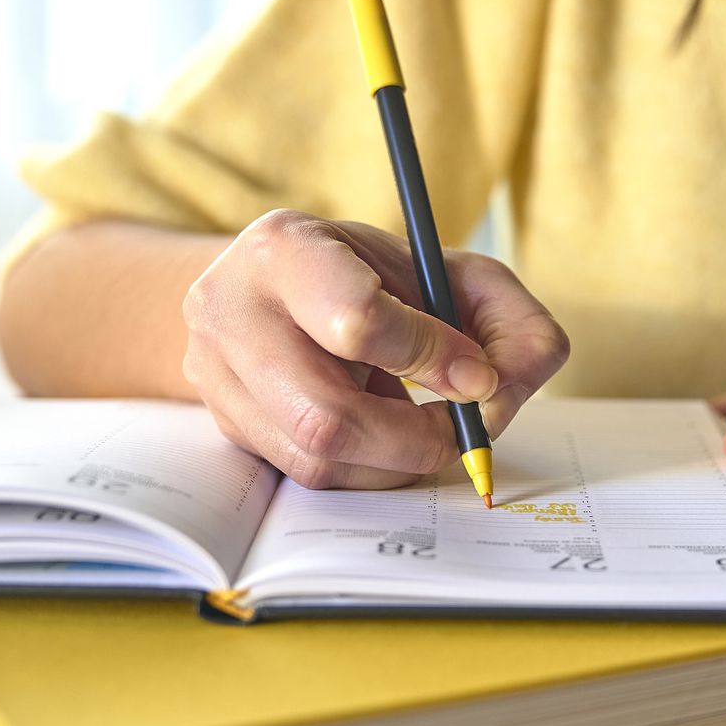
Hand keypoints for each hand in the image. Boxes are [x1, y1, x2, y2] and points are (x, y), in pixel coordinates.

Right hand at [182, 209, 568, 487]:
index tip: (477, 375)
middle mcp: (232, 312)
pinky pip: (309, 475)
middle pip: (329, 416)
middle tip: (460, 429)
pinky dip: (366, 466)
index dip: (433, 358)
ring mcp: (217, 376)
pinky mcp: (227, 427)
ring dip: (393, 459)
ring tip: (417, 421)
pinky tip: (380, 430)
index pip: (358, 321)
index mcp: (285, 249)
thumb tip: (507, 387)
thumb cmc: (368, 277)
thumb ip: (507, 318)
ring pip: (318, 459)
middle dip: (417, 439)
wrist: (268, 288)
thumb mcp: (447, 272)